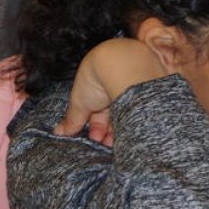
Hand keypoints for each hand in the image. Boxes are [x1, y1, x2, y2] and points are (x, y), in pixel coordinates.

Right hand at [54, 39, 168, 138]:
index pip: (97, 110)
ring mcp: (134, 87)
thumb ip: (72, 118)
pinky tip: (131, 136)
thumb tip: (58, 132)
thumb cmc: (96, 77)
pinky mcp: (150, 91)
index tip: (94, 139)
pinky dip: (135, 123)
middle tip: (105, 144)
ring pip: (128, 113)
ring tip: (116, 143)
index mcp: (99, 84)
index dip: (94, 127)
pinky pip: (141, 111)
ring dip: (120, 130)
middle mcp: (117, 84)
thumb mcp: (80, 101)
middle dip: (108, 131)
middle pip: (114, 113)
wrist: (122, 63)